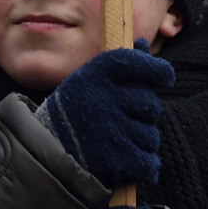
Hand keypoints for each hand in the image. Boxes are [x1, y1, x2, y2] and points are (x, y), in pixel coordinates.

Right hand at [35, 44, 167, 189]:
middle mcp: (104, 98)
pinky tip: (126, 163)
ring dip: (140, 141)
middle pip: (150, 104)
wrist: (41, 158)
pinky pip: (149, 161)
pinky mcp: (117, 160)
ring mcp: (112, 130)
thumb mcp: (86, 83)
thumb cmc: (70, 116)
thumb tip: (144, 43)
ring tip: (115, 143)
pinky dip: (142, 165)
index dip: (156, 69)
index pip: (136, 61)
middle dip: (142, 115)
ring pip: (151, 135)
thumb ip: (118, 64)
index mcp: (94, 75)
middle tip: (120, 122)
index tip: (166, 77)